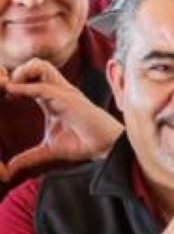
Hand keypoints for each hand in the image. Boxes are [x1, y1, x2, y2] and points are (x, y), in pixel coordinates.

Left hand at [0, 59, 123, 179]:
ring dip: (21, 74)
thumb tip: (9, 170)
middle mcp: (57, 90)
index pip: (30, 78)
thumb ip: (28, 157)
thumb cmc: (82, 145)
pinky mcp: (67, 98)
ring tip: (11, 89)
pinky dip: (24, 88)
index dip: (14, 82)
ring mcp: (63, 92)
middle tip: (5, 89)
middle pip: (34, 64)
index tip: (4, 96)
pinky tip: (12, 93)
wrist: (104, 148)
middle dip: (16, 72)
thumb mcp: (47, 151)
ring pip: (39, 65)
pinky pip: (41, 86)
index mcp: (51, 98)